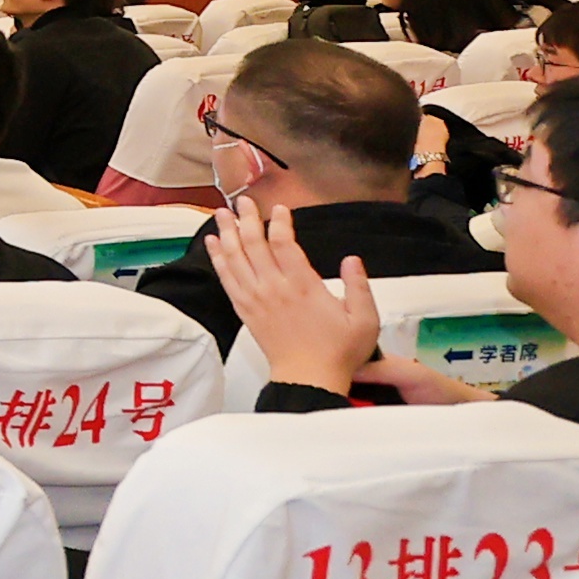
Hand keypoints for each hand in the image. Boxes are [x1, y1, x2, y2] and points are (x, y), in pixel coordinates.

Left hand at [207, 212, 384, 392]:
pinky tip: (213, 244)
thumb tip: (352, 259)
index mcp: (303, 287)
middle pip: (254, 245)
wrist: (308, 378)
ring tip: (222, 213)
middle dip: (247, 219)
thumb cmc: (338, 351)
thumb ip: (359, 286)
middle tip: (243, 200)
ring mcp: (255, 299)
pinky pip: (226, 278)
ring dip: (227, 233)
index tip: (281, 209)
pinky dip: (218, 258)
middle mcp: (274, 288)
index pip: (283, 245)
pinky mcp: (244, 310)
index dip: (279, 223)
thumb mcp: (364, 320)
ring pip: (235, 258)